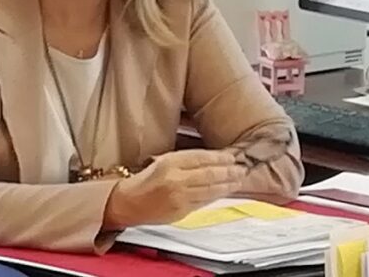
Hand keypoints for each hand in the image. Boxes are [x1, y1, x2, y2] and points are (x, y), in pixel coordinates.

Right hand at [103, 149, 246, 229]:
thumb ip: (184, 162)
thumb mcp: (161, 162)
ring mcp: (179, 197)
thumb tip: (210, 161)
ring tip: (238, 180)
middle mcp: (175, 179)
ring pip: (210, 189)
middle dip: (228, 171)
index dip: (219, 157)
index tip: (231, 156)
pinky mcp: (181, 211)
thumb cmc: (143, 181)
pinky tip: (223, 191)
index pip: (200, 157)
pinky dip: (215, 196)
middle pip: (209, 174)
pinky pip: (203, 202)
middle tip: (242, 168)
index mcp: (169, 163)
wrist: (127, 203)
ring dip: (227, 185)